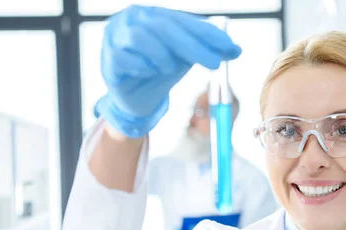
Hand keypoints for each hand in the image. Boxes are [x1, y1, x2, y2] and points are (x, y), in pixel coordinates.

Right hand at [94, 5, 241, 137]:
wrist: (135, 98)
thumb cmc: (159, 71)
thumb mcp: (186, 59)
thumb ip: (206, 50)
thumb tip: (237, 50)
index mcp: (155, 14)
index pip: (185, 21)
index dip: (208, 34)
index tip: (230, 49)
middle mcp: (135, 18)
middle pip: (165, 27)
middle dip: (194, 46)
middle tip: (215, 64)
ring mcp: (117, 35)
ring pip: (141, 38)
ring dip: (162, 55)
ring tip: (169, 69)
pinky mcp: (108, 56)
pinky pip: (124, 58)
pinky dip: (141, 66)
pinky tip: (149, 72)